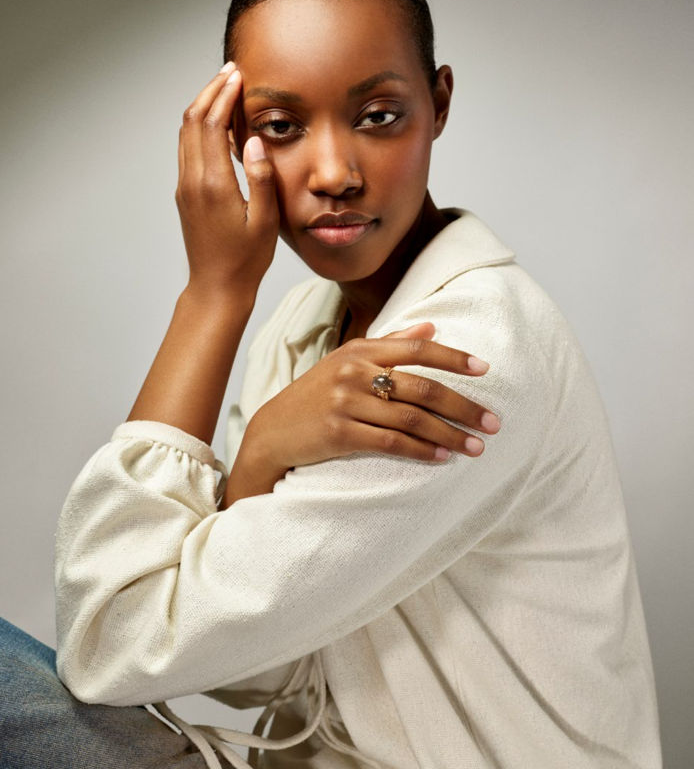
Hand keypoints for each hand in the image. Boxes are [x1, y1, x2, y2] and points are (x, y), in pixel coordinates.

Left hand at [176, 62, 278, 296]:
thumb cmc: (246, 259)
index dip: (223, 96)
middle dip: (210, 91)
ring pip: (186, 133)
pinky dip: (199, 126)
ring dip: (203, 106)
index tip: (238, 76)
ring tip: (223, 88)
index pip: (212, 125)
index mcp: (213, 184)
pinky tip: (216, 122)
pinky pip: (187, 148)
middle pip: (193, 121)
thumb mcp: (265, 221)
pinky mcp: (185, 193)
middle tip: (230, 72)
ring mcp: (185, 187)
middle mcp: (193, 181)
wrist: (216, 287)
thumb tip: (255, 140)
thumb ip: (261, 178)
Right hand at [222, 322, 500, 505]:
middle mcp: (353, 372)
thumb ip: (388, 343)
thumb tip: (432, 327)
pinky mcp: (338, 434)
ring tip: (476, 447)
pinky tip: (442, 458)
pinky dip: (421, 451)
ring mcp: (345, 403)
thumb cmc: (316, 394)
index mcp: (359, 350)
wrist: (272, 431)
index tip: (485, 370)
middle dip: (463, 406)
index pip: (416, 348)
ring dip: (449, 434)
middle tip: (493, 423)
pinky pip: (391, 443)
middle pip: (422, 387)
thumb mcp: (347, 361)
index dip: (453, 358)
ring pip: (411, 418)